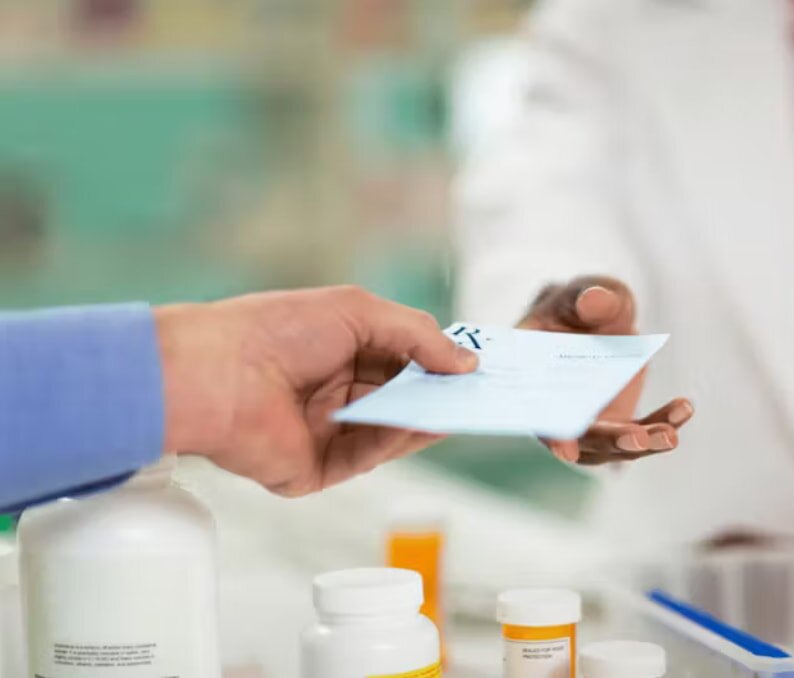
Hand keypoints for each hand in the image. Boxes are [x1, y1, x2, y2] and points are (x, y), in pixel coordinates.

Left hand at [155, 287, 477, 495]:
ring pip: (392, 433)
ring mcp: (327, 432)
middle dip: (439, 395)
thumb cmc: (275, 329)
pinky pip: (366, 457)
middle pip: (403, 401)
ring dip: (422, 418)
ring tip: (456, 404)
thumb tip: (466, 362)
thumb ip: (418, 336)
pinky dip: (391, 441)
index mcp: (341, 352)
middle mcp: (336, 393)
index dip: (439, 364)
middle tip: (480, 392)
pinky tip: (411, 422)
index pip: (403, 362)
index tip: (476, 366)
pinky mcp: (316, 468)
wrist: (216, 373)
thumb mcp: (361, 312)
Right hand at [520, 275, 692, 464]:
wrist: (600, 320)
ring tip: (670, 435)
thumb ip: (588, 296)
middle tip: (637, 439)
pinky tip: (683, 408)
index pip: (533, 411)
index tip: (566, 450)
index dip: (548, 433)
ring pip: (611, 445)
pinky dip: (663, 422)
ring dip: (641, 442)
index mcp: (530, 377)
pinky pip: (641, 431)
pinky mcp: (617, 424)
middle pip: (577, 438)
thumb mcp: (584, 291)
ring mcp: (586, 422)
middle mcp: (554, 410)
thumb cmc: (580, 304)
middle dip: (608, 440)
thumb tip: (595, 301)